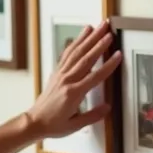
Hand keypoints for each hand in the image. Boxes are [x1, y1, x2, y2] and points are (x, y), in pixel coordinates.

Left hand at [26, 20, 121, 139]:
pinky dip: (76, 42)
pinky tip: (82, 34)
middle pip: (86, 58)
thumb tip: (108, 107)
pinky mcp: (57, 72)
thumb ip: (93, 116)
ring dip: (88, 38)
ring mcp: (61, 74)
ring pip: (76, 52)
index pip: (95, 77)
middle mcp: (66, 80)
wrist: (35, 122)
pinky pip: (67, 54)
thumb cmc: (54, 125)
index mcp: (73, 94)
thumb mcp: (75, 125)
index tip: (117, 55)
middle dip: (99, 43)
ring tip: (98, 27)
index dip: (108, 65)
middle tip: (109, 31)